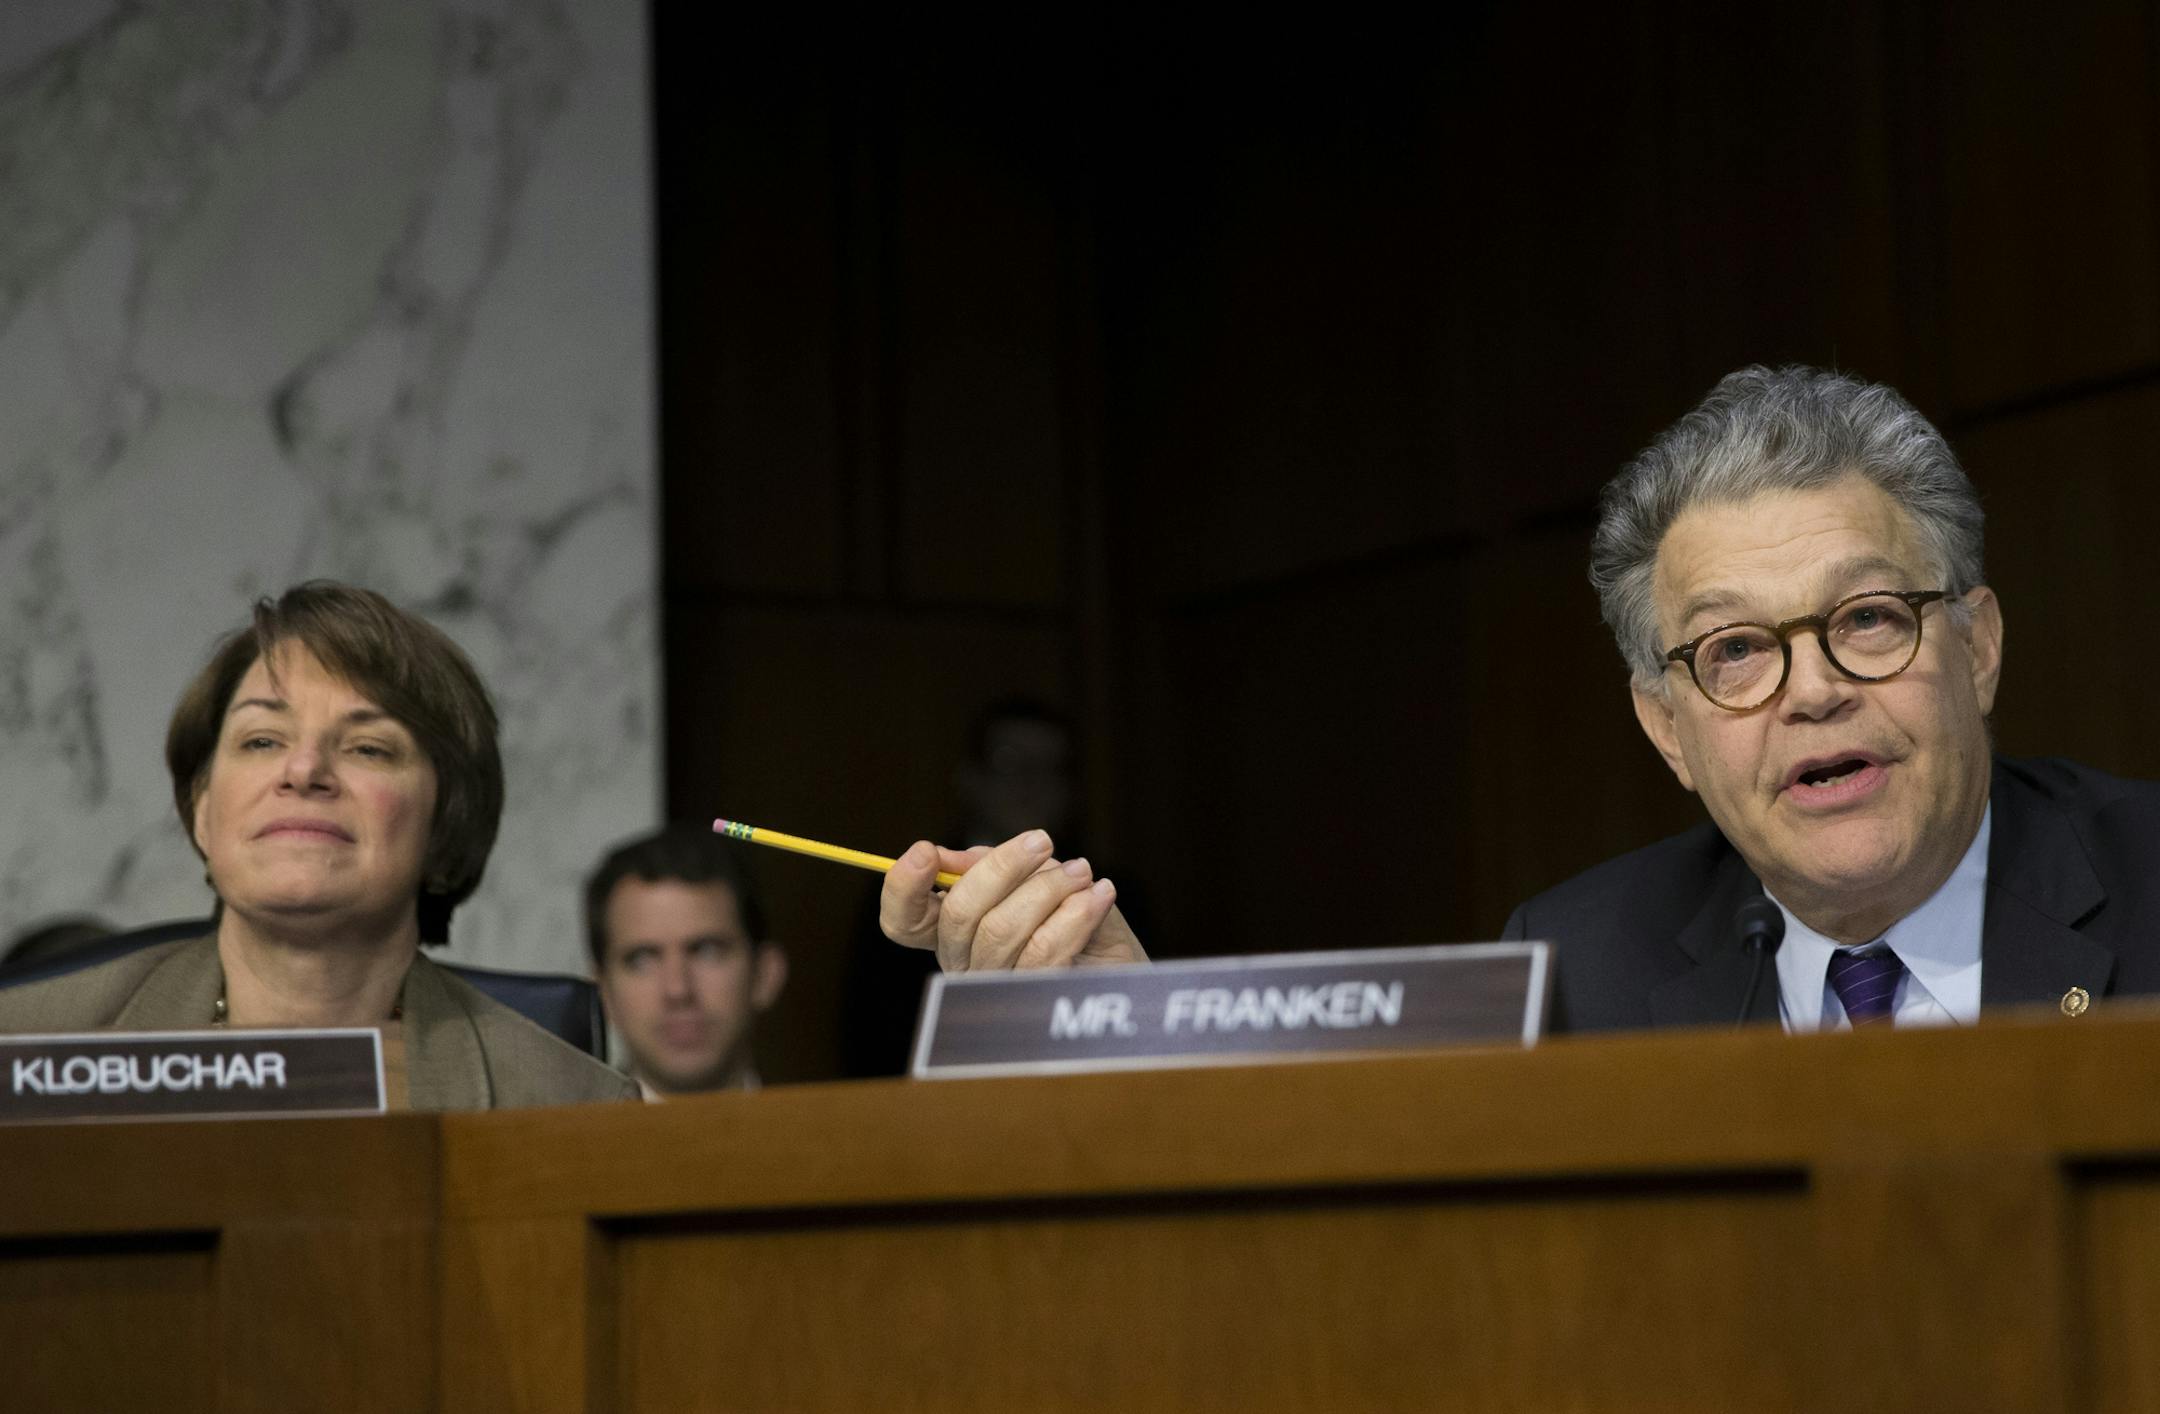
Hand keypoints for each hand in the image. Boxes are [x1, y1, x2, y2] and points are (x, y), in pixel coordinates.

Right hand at [879, 829, 1146, 971]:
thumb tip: (947, 858)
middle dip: (1002, 867)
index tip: (925, 851)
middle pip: (958, 914)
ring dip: (1049, 888)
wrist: (1124, 964)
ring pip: (1001, 929)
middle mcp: (963, 964)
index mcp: (953, 929)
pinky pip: (1042, 951)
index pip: (903, 920)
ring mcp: (996, 988)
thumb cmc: (1073, 914)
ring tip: (1083, 871)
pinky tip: (1100, 895)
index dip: (902, 887)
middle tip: (1043, 840)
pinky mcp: (1034, 1002)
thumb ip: (988, 865)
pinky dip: (1075, 914)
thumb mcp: (1033, 876)